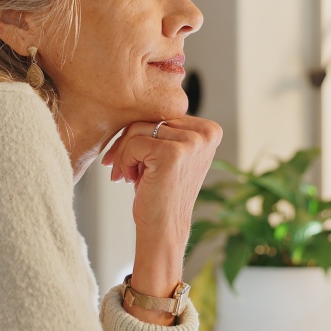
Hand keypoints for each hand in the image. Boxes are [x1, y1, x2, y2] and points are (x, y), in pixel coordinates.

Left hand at [101, 116, 221, 321]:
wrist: (163, 229)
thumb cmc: (160, 192)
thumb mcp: (169, 153)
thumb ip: (163, 128)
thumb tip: (132, 101)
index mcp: (210, 130)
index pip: (163, 114)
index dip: (141, 134)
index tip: (132, 157)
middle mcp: (206, 133)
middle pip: (150, 118)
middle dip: (128, 142)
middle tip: (121, 168)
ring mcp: (191, 142)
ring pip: (138, 128)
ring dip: (125, 153)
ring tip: (128, 175)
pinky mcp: (172, 153)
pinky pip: (133, 142)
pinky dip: (125, 161)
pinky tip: (130, 179)